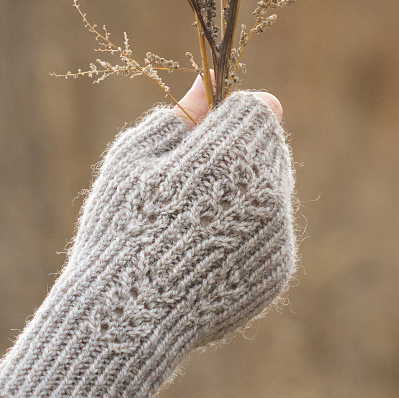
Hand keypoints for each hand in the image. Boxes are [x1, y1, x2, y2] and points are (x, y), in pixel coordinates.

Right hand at [0, 81, 295, 397]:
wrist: (128, 316)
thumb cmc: (119, 230)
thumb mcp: (134, 161)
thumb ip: (180, 117)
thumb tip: (207, 81)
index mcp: (232, 154)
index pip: (257, 108)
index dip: (228, 115)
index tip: (202, 135)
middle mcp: (269, 192)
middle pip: (271, 146)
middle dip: (240, 151)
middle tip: (192, 183)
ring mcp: (278, 235)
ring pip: (274, 189)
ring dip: (245, 191)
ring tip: (194, 222)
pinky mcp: (278, 271)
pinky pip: (272, 233)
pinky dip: (248, 234)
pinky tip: (206, 253)